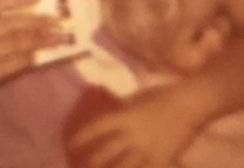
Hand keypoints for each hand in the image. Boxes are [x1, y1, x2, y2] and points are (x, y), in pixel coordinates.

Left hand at [66, 85, 195, 167]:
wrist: (188, 105)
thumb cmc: (161, 97)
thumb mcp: (136, 100)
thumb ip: (123, 111)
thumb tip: (112, 119)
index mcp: (123, 117)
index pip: (97, 127)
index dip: (83, 136)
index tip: (71, 143)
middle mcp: (132, 136)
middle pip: (108, 151)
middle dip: (94, 161)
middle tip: (83, 166)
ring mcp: (147, 150)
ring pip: (125, 166)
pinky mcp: (162, 160)